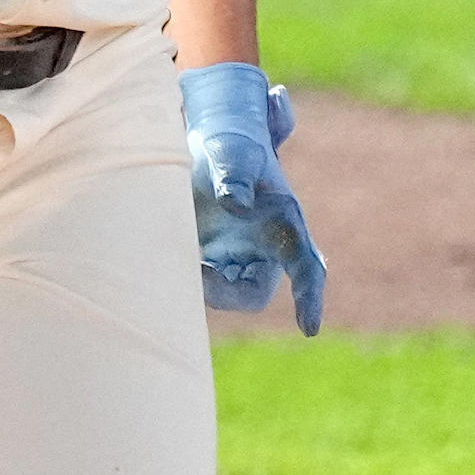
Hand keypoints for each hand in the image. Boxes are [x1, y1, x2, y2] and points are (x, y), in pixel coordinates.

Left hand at [180, 61, 326, 335]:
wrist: (211, 146)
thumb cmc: (232, 147)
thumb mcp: (234, 156)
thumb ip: (234, 177)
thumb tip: (236, 204)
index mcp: (284, 224)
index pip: (306, 268)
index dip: (309, 298)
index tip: (308, 328)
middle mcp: (265, 249)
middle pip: (253, 293)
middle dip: (225, 293)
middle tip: (196, 272)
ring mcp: (236, 257)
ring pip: (222, 291)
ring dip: (201, 285)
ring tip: (179, 255)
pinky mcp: (210, 259)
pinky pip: (201, 282)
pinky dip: (184, 276)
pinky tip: (165, 258)